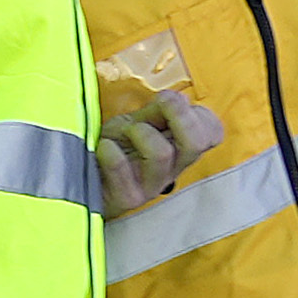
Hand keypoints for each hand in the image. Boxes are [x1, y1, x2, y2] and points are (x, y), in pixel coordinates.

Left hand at [98, 89, 223, 216]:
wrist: (85, 176)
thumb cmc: (115, 147)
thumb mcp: (138, 121)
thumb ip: (158, 110)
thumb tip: (174, 99)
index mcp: (180, 149)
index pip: (212, 134)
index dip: (197, 113)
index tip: (170, 104)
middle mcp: (172, 169)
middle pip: (196, 143)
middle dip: (177, 114)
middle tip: (158, 105)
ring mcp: (151, 186)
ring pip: (161, 153)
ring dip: (139, 131)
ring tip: (123, 133)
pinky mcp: (127, 198)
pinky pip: (121, 166)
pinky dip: (109, 149)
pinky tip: (104, 148)